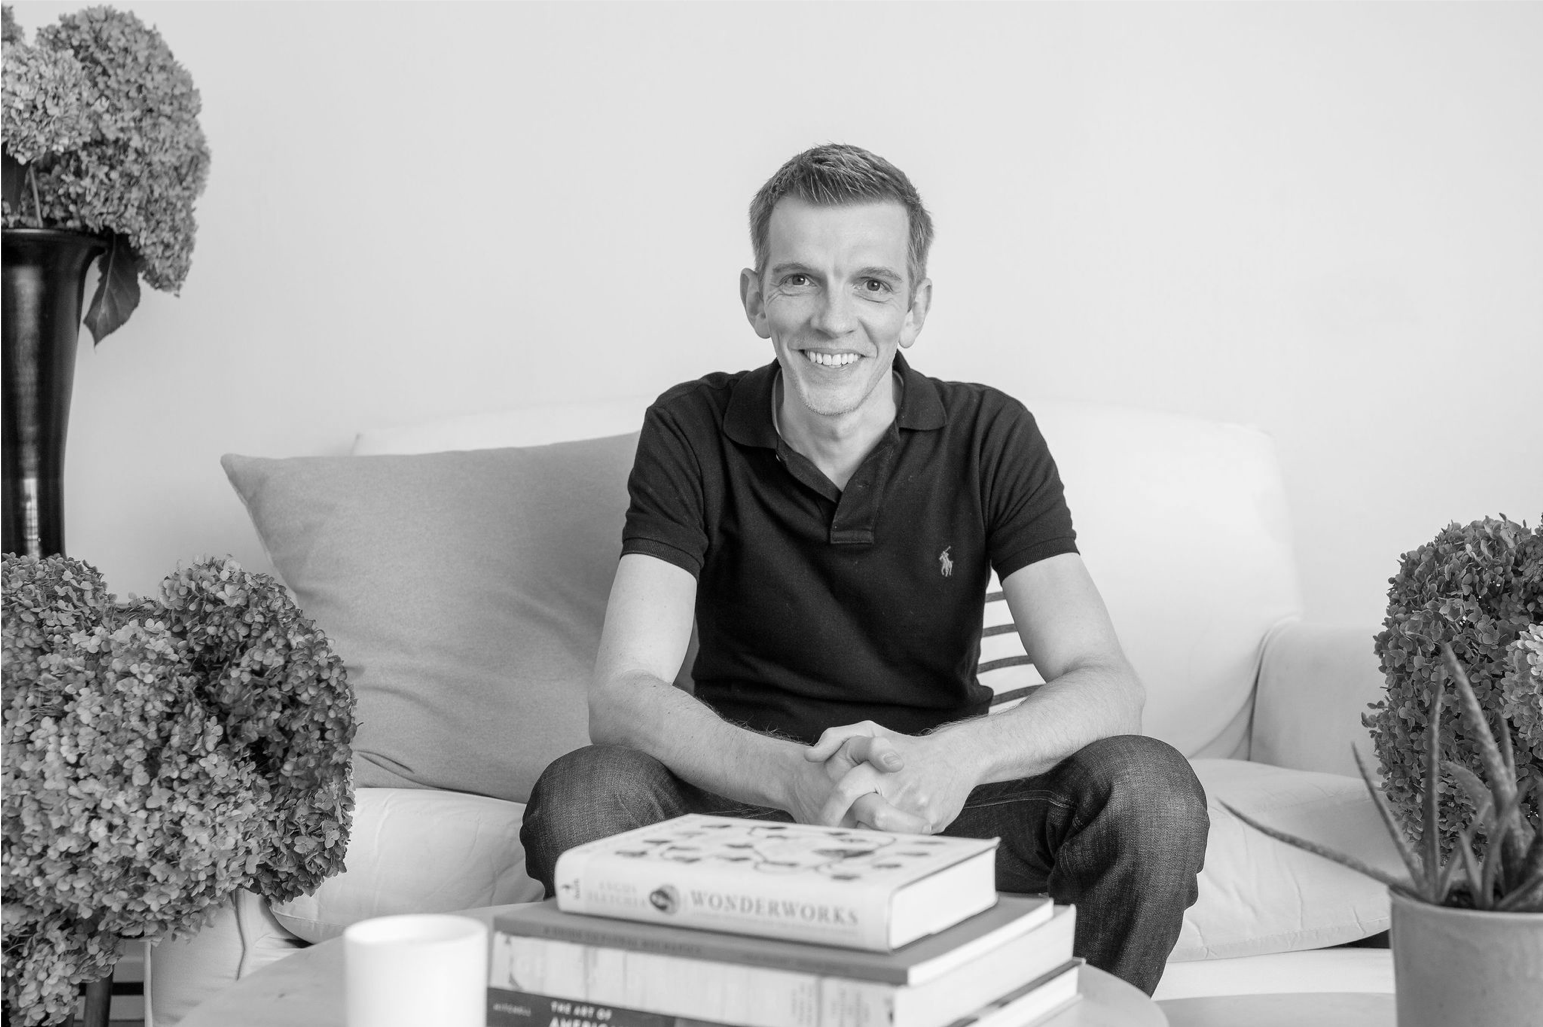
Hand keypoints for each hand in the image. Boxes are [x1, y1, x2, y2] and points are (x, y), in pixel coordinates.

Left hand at [782, 731, 927, 833]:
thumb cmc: (904, 746)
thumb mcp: (869, 732)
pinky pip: (905, 840)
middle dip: (852, 830)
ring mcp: (918, 807)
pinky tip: (886, 835)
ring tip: (865, 833)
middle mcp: (899, 788)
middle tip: (842, 836)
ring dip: (872, 837)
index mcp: (878, 767)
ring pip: (884, 835)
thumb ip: (836, 737)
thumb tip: (810, 756)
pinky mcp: (933, 822)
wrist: (955, 757)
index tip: (822, 824)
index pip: (845, 791)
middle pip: (868, 819)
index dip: (829, 812)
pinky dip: (892, 840)